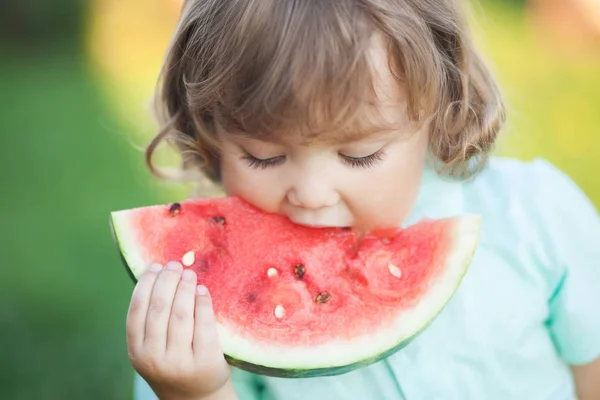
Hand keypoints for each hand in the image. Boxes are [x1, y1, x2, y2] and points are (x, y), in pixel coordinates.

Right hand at [126, 261, 230, 399]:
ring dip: (184, 288)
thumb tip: (160, 273)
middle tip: (175, 264)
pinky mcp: (204, 362)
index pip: (137, 310)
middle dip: (167, 281)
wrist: (196, 398)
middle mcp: (154, 358)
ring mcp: (179, 362)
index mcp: (137, 351)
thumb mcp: (153, 348)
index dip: (146, 284)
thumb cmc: (173, 364)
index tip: (155, 265)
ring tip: (189, 273)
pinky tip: (202, 290)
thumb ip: (152, 320)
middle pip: (159, 309)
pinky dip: (202, 303)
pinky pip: (203, 325)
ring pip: (180, 315)